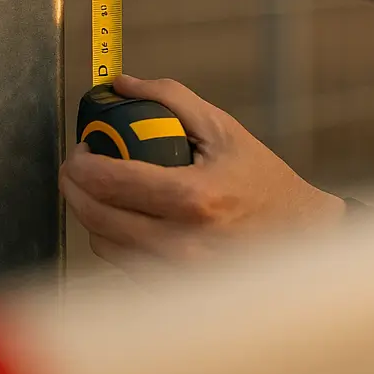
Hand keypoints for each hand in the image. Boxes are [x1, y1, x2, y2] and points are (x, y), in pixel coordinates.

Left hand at [60, 75, 346, 268]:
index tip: (82, 147)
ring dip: (91, 212)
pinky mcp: (172, 291)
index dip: (81, 162)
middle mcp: (181, 243)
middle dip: (74, 186)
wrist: (299, 235)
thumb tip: (122, 83)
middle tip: (79, 166)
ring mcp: (175, 274)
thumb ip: (171, 99)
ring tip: (104, 190)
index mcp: (194, 198)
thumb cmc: (262, 180)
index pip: (111, 181)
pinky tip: (127, 217)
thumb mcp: (223, 130)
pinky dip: (114, 237)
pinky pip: (121, 264)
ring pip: (102, 243)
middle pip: (95, 216)